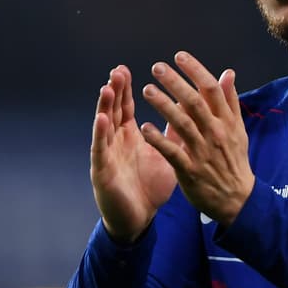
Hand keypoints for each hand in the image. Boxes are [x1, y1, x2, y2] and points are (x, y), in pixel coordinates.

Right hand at [90, 64, 178, 242]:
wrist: (139, 218)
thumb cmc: (150, 187)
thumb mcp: (167, 154)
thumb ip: (175, 132)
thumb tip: (187, 108)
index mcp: (130, 136)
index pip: (127, 107)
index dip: (125, 88)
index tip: (125, 68)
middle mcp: (116, 142)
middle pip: (113, 111)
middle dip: (114, 90)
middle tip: (117, 70)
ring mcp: (107, 155)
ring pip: (104, 126)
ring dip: (104, 107)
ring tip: (107, 88)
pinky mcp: (102, 171)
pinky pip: (101, 150)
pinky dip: (100, 134)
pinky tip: (102, 120)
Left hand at [139, 51, 254, 226]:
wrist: (237, 199)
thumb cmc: (234, 161)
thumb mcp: (238, 129)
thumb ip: (230, 101)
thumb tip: (228, 73)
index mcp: (226, 121)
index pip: (211, 89)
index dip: (195, 70)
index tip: (178, 56)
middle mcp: (215, 133)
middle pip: (194, 102)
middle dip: (175, 83)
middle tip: (156, 68)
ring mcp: (202, 152)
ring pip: (182, 124)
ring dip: (163, 105)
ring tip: (147, 90)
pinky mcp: (190, 170)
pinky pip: (172, 152)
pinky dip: (159, 139)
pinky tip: (145, 127)